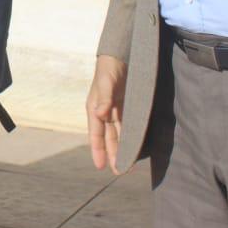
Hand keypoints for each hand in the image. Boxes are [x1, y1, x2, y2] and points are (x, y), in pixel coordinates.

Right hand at [87, 54, 127, 172]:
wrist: (119, 56)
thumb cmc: (109, 69)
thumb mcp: (106, 83)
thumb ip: (104, 99)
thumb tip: (100, 114)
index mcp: (94, 109)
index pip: (96, 134)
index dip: (98, 150)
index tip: (101, 166)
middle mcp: (103, 112)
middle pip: (107, 137)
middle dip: (112, 154)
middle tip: (119, 171)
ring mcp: (114, 110)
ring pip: (117, 134)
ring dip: (121, 147)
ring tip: (126, 163)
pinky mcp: (125, 106)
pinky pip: (126, 125)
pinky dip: (129, 136)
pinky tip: (133, 144)